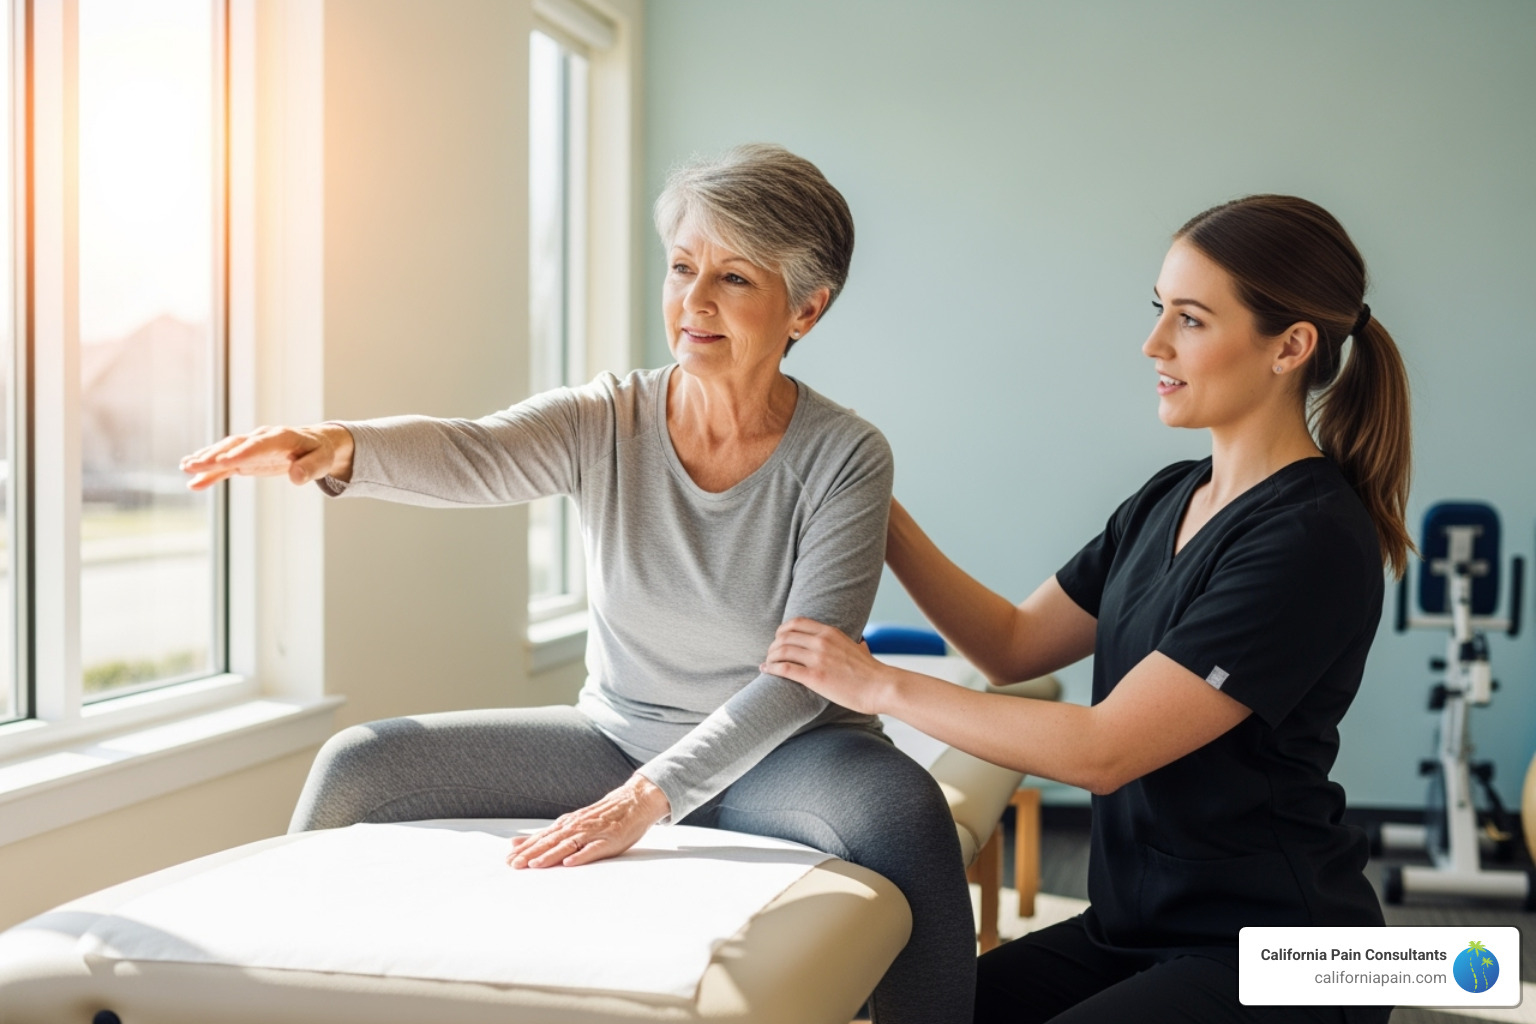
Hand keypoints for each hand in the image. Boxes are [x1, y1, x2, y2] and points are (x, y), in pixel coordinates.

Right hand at [180, 423, 354, 490]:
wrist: (314, 444)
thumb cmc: (319, 452)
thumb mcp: (322, 460)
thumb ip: (310, 468)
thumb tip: (296, 477)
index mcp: (281, 437)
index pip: (259, 444)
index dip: (243, 452)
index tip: (225, 461)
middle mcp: (261, 439)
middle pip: (234, 445)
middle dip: (214, 455)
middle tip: (192, 464)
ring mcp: (250, 448)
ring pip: (225, 452)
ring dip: (205, 460)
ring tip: (185, 467)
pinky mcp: (245, 459)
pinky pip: (225, 466)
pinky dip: (210, 473)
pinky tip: (193, 483)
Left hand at [507, 774, 670, 868]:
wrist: (633, 802)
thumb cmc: (601, 816)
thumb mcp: (571, 823)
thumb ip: (545, 834)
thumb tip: (515, 842)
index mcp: (566, 825)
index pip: (541, 837)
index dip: (524, 849)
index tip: (508, 859)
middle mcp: (576, 827)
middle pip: (550, 842)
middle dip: (531, 854)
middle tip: (514, 864)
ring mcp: (592, 834)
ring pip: (567, 846)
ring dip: (550, 855)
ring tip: (535, 865)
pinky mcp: (608, 840)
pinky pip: (593, 850)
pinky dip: (581, 856)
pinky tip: (570, 863)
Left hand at [762, 618, 896, 714]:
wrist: (881, 687)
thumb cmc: (872, 672)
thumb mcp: (860, 649)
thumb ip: (853, 644)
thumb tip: (860, 644)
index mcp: (831, 632)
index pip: (796, 622)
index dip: (782, 630)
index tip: (778, 639)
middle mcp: (822, 642)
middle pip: (785, 636)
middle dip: (773, 644)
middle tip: (771, 653)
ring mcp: (818, 659)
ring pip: (782, 651)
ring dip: (770, 656)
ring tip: (767, 663)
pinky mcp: (815, 677)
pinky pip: (785, 669)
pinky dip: (771, 668)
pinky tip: (766, 670)